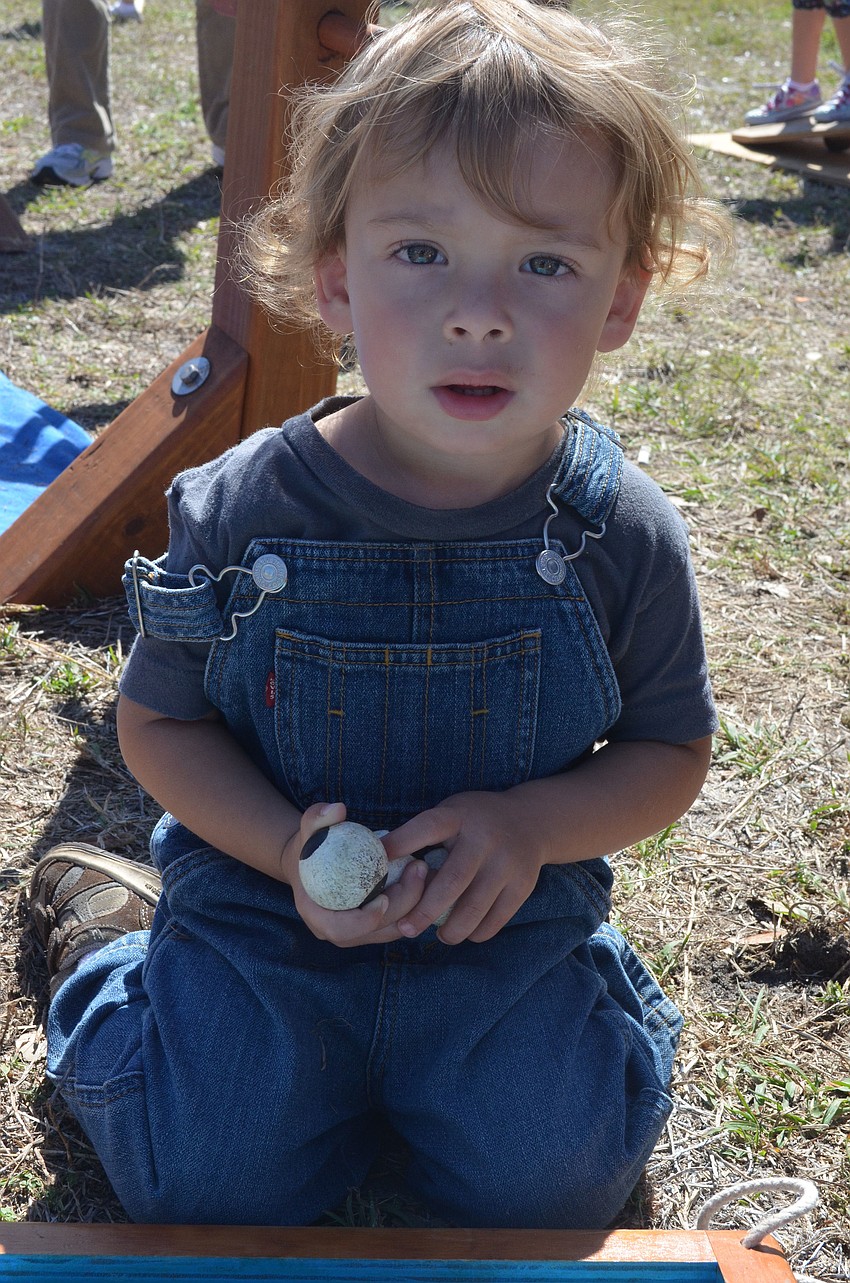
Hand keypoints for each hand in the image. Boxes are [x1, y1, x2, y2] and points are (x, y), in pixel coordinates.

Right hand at [284, 802, 428, 946]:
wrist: (310, 863)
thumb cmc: (309, 846)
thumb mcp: (308, 830)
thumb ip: (317, 818)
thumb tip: (337, 809)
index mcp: (316, 915)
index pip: (339, 929)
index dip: (363, 920)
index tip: (384, 897)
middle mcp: (337, 931)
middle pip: (375, 930)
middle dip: (402, 904)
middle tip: (418, 868)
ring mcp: (357, 933)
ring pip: (393, 930)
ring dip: (415, 904)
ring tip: (424, 869)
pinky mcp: (374, 928)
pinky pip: (399, 922)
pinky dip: (415, 904)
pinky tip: (425, 876)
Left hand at [382, 790, 547, 944]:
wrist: (532, 822)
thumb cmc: (475, 822)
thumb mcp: (451, 813)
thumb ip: (422, 835)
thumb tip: (382, 866)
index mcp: (459, 816)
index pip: (427, 828)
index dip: (401, 843)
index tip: (378, 861)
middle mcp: (485, 839)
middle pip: (451, 881)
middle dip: (424, 911)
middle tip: (405, 929)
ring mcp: (507, 863)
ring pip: (473, 908)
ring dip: (450, 930)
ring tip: (438, 935)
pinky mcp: (522, 885)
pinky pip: (495, 921)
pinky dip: (475, 932)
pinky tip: (464, 929)